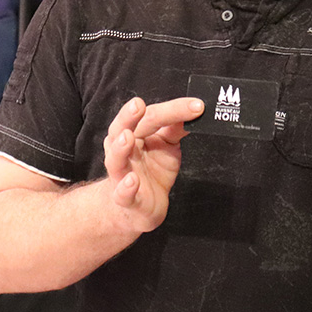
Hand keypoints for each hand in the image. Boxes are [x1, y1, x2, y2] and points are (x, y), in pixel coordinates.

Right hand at [102, 96, 204, 232]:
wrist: (141, 205)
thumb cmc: (153, 169)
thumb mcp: (167, 145)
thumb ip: (175, 128)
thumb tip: (193, 109)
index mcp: (133, 133)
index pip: (150, 116)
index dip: (173, 109)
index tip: (196, 106)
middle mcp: (122, 151)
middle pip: (121, 130)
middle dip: (128, 117)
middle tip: (139, 105)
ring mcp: (122, 174)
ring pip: (115, 160)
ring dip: (120, 148)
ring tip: (127, 137)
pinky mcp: (126, 198)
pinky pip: (122, 193)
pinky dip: (126, 187)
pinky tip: (132, 180)